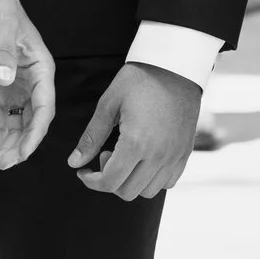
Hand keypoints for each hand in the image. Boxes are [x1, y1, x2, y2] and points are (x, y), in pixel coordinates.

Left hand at [0, 0, 56, 171]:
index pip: (44, 107)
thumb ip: (6, 52)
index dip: (35, 132)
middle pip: (31, 123)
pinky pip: (0, 122)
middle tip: (5, 164)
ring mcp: (16, 91)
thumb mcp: (4, 26)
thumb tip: (6, 78)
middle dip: (19, 146)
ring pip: (16, 127)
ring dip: (7, 147)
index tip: (24, 151)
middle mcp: (32, 85)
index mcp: (41, 69)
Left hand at [68, 63, 202, 199]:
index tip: (83, 170)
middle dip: (109, 180)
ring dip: (131, 181)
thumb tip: (73, 163)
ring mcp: (175, 156)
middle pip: (128, 192)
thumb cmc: (139, 80)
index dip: (91, 182)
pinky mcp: (186, 153)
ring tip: (126, 154)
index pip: (110, 182)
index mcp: (136, 143)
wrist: (175, 66)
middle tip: (106, 154)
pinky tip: (143, 157)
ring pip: (148, 191)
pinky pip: (169, 182)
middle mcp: (158, 155)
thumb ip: (91, 137)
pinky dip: (152, 179)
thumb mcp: (109, 104)